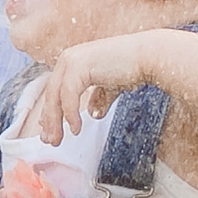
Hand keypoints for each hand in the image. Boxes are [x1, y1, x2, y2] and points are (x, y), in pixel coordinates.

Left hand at [22, 33, 160, 144]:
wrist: (148, 57)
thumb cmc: (133, 68)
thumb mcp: (110, 86)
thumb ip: (99, 97)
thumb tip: (94, 113)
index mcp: (74, 60)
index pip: (55, 90)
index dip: (51, 112)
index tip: (51, 131)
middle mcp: (69, 58)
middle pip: (51, 94)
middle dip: (49, 120)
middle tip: (51, 141)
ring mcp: (72, 60)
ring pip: (55, 96)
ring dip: (55, 121)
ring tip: (58, 139)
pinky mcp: (79, 66)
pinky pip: (68, 95)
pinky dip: (70, 114)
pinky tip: (75, 128)